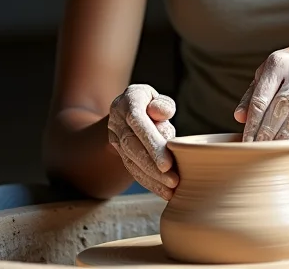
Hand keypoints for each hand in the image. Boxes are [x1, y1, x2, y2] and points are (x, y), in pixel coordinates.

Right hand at [107, 84, 178, 198]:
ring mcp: (115, 137)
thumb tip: (162, 113)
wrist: (128, 108)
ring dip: (151, 178)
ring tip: (170, 190)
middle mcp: (117, 120)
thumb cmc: (150, 103)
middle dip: (152, 166)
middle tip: (172, 180)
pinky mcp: (119, 152)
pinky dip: (148, 182)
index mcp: (128, 101)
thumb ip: (163, 104)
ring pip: (130, 160)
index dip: (151, 142)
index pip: (138, 122)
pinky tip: (163, 192)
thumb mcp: (157, 97)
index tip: (167, 163)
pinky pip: (132, 169)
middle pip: (132, 145)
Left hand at [233, 43, 288, 141]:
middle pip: (280, 108)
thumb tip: (239, 117)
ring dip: (284, 138)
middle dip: (267, 132)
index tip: (246, 142)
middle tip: (258, 150)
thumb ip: (252, 95)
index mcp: (279, 63)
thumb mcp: (269, 74)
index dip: (252, 123)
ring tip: (274, 151)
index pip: (261, 98)